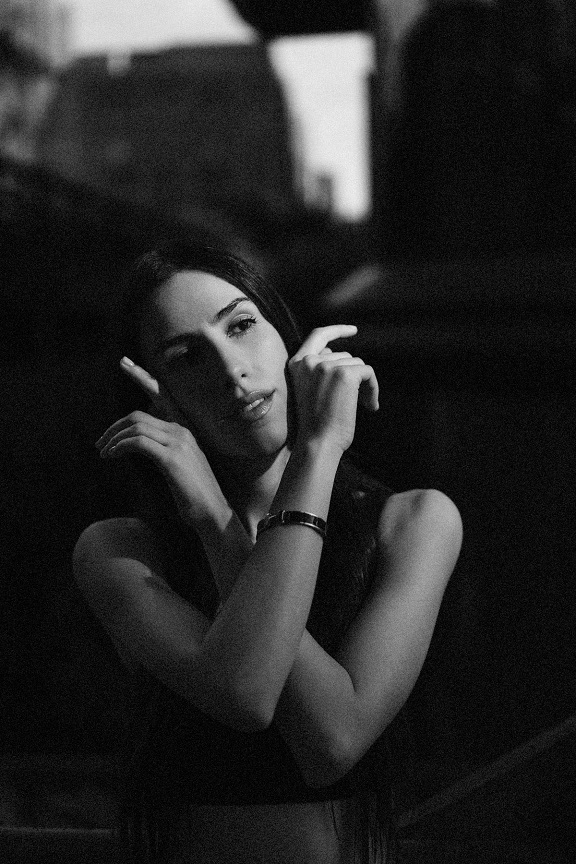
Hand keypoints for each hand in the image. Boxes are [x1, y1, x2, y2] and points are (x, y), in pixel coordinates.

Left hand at [96, 357, 227, 525]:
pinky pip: (138, 442)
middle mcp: (183, 430)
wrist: (213, 514)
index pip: (162, 395)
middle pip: (138, 414)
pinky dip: (120, 447)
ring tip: (104, 454)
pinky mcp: (172, 458)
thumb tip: (139, 444)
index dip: (142, 377)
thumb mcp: (179, 466)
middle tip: (99, 442)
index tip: (124, 362)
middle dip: (113, 426)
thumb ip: (164, 449)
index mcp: (185, 429)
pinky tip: (112, 456)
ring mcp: (179, 442)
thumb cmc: (194, 495)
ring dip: (113, 439)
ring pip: (136, 426)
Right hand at [288, 325, 378, 454]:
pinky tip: (370, 407)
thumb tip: (336, 354)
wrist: (317, 443)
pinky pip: (368, 373)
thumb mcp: (308, 390)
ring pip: (357, 365)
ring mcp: (327, 365)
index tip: (353, 331)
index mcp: (297, 364)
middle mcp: (310, 361)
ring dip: (364, 385)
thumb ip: (319, 369)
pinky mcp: (344, 373)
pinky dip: (373, 389)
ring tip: (361, 406)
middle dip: (355, 376)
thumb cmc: (315, 424)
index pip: (318, 335)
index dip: (337, 330)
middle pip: (344, 356)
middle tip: (358, 400)